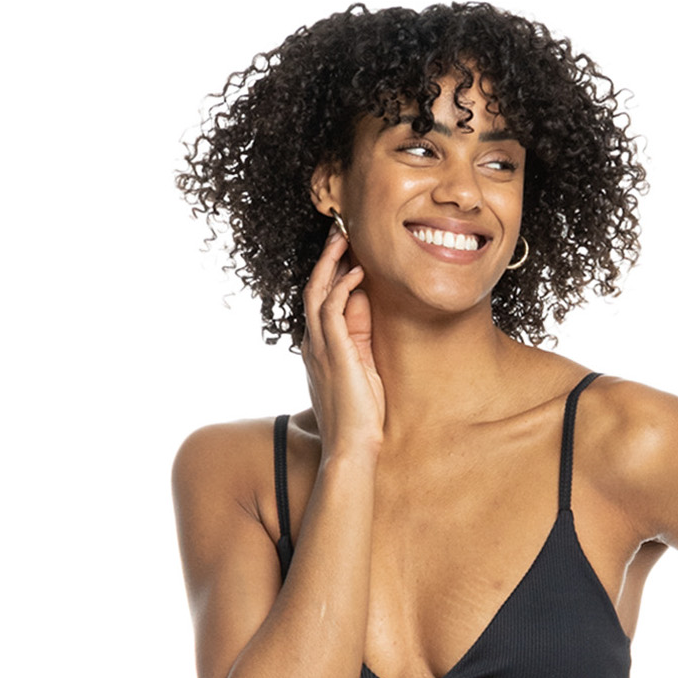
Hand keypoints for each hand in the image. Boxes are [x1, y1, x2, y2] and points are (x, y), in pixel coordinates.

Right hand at [301, 221, 384, 456]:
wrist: (350, 448)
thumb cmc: (359, 416)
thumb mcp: (362, 368)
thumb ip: (359, 335)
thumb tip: (364, 302)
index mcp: (319, 348)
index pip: (320, 300)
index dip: (330, 271)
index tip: (346, 249)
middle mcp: (314, 343)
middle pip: (313, 286)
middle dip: (326, 256)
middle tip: (340, 228)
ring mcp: (320, 347)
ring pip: (317, 290)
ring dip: (331, 261)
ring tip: (345, 236)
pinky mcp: (333, 352)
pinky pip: (330, 308)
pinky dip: (342, 286)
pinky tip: (357, 272)